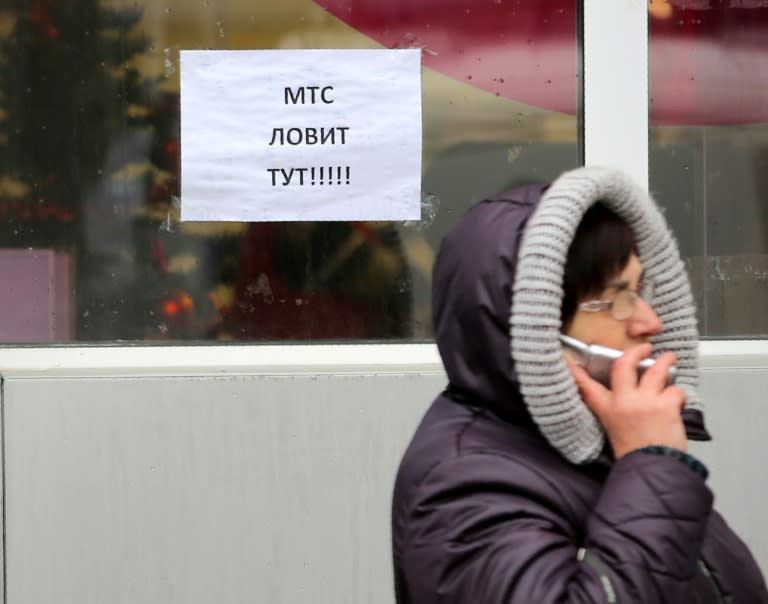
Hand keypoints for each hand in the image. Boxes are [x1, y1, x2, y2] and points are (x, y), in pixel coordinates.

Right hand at [567, 343, 687, 458]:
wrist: (651, 469)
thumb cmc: (634, 455)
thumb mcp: (613, 430)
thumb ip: (614, 412)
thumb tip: (621, 399)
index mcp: (607, 409)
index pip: (586, 386)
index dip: (576, 371)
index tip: (570, 361)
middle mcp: (623, 401)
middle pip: (624, 365)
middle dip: (635, 352)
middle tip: (644, 347)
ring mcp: (645, 401)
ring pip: (656, 370)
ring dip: (664, 361)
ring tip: (669, 358)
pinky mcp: (665, 405)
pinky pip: (675, 390)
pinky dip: (678, 394)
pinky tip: (677, 401)